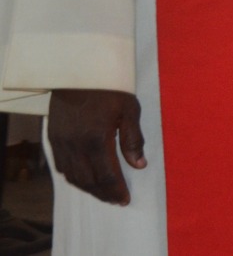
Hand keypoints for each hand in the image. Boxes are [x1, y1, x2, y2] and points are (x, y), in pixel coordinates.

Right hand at [47, 88, 144, 204]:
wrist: (78, 73)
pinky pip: (62, 166)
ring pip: (73, 177)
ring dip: (89, 188)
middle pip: (89, 181)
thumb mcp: (129, 109)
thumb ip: (133, 139)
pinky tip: (85, 177)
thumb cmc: (109, 88)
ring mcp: (62, 143)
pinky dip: (74, 177)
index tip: (125, 200)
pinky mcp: (53, 138)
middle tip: (116, 199)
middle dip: (104, 193)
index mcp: (96, 140)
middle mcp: (75, 146)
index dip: (116, 190)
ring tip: (104, 192)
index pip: (107, 175)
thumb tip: (139, 164)